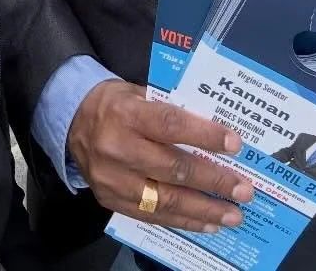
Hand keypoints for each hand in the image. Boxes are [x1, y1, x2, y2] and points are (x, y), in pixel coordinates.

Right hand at [67, 79, 252, 231]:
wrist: (71, 121)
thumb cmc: (115, 104)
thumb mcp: (140, 93)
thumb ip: (171, 110)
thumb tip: (215, 132)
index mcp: (127, 114)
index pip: (171, 126)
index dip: (205, 136)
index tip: (235, 145)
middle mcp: (117, 148)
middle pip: (173, 169)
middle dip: (214, 181)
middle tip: (244, 190)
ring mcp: (113, 179)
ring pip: (165, 200)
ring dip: (204, 210)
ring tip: (233, 215)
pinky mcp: (110, 200)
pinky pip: (152, 216)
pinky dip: (183, 221)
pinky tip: (206, 223)